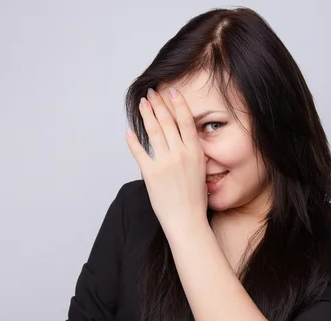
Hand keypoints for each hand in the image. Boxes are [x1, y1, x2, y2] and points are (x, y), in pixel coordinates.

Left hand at [126, 87, 207, 235]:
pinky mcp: (151, 173)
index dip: (177, 103)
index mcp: (195, 152)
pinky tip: (129, 131)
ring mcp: (165, 162)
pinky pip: (139, 152)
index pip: (185, 121)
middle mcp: (181, 154)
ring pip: (154, 131)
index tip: (171, 91)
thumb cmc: (195, 199)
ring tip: (142, 104)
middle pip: (167, 121)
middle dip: (158, 104)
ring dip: (147, 114)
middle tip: (151, 93)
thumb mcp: (200, 170)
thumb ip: (192, 152)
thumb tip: (182, 138)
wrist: (187, 219)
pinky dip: (133, 140)